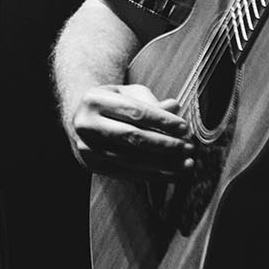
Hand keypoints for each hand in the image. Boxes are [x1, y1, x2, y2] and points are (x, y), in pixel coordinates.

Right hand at [66, 83, 195, 178]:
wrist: (80, 119)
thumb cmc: (111, 104)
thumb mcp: (127, 93)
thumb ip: (151, 101)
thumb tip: (175, 107)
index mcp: (94, 100)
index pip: (135, 112)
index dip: (162, 121)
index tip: (184, 127)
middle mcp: (86, 124)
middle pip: (132, 137)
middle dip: (165, 144)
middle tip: (188, 147)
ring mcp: (87, 147)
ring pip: (131, 159)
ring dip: (163, 163)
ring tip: (186, 163)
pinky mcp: (92, 166)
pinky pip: (127, 173)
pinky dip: (153, 175)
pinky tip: (172, 173)